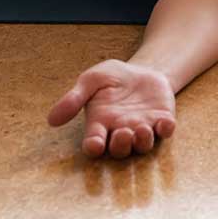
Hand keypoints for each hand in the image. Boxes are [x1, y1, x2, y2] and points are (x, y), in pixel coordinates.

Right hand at [47, 59, 177, 158]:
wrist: (143, 69)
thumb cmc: (113, 78)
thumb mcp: (92, 80)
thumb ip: (74, 98)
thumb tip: (51, 120)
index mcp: (100, 125)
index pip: (94, 143)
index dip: (94, 147)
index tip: (94, 144)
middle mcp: (121, 132)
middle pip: (119, 149)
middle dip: (121, 145)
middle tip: (122, 132)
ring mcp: (143, 129)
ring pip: (142, 146)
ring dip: (142, 141)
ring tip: (141, 129)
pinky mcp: (162, 121)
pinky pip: (165, 132)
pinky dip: (166, 130)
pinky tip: (165, 123)